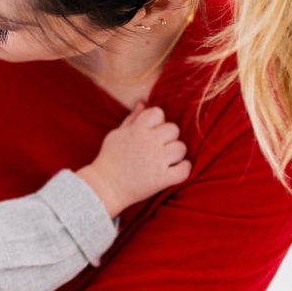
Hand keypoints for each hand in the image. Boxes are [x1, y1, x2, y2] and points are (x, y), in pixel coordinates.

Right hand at [77, 103, 190, 218]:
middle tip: (160, 146)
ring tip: (167, 159)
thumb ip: (132, 119)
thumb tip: (143, 104)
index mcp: (137, 130)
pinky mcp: (162, 179)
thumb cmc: (110, 159)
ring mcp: (157, 161)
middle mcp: (149, 143)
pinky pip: (185, 169)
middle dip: (168, 137)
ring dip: (176, 153)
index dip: (158, 121)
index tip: (152, 131)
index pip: (158, 113)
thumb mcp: (117, 134)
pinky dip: (184, 169)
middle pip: (173, 129)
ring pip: (181, 148)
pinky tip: (176, 169)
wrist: (106, 186)